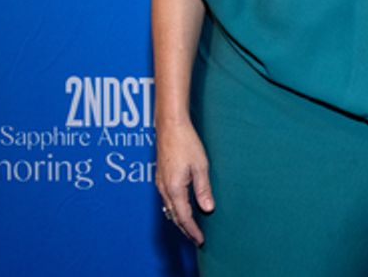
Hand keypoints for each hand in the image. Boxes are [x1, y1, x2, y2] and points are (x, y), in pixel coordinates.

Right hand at [156, 118, 214, 244]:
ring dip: (180, 219)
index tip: (200, 240)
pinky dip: (175, 209)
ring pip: (169, 208)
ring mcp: (160, 183)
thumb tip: (208, 208)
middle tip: (196, 239)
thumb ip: (203, 188)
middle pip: (174, 215)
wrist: (170, 126)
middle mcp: (164, 188)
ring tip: (190, 228)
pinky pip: (167, 199)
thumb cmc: (186, 143)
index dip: (192, 230)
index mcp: (174, 188)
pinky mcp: (160, 177)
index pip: (184, 216)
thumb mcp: (200, 166)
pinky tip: (181, 208)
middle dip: (185, 229)